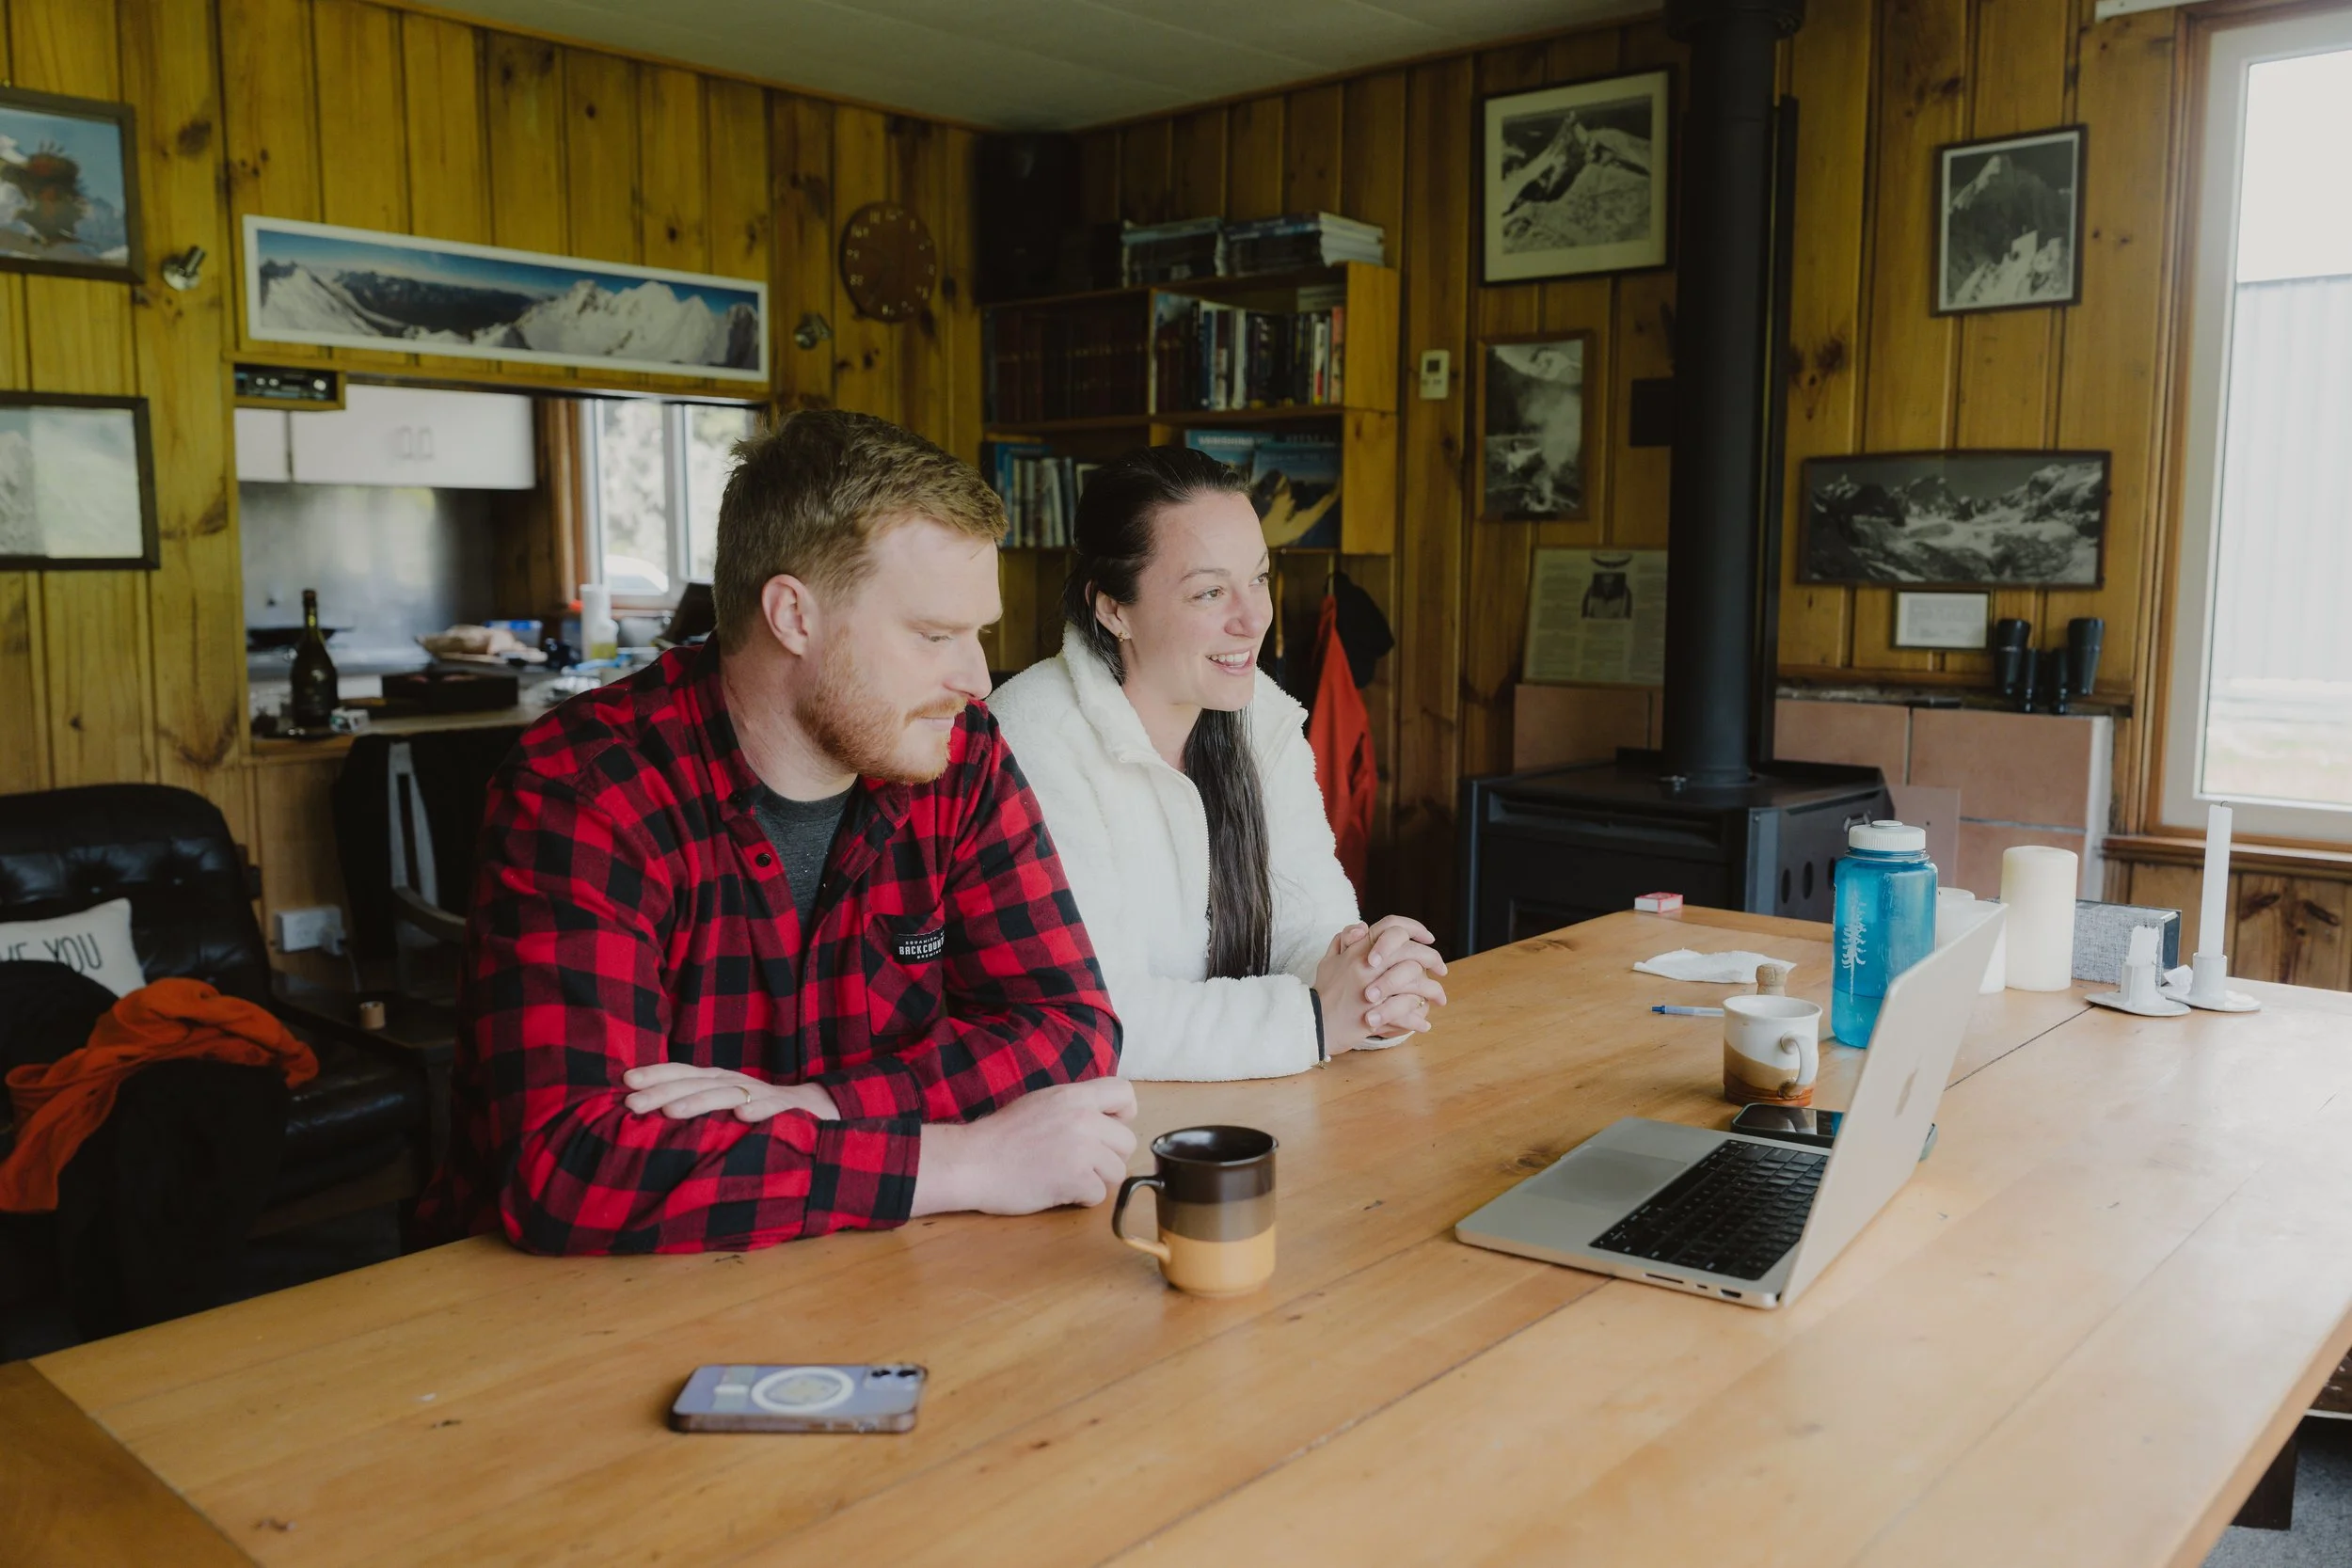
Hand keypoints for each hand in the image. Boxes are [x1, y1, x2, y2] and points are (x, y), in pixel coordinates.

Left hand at [620, 1063, 839, 1122]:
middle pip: (695, 1084)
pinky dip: (758, 1111)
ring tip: (671, 1112)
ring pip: (727, 1095)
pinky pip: (772, 1110)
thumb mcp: (722, 1104)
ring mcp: (761, 1095)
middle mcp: (734, 1083)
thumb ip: (693, 1105)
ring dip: (699, 1102)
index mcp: (717, 1081)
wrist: (815, 1108)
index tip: (625, 1082)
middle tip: (631, 1103)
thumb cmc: (757, 1110)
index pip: (682, 1073)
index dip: (655, 1075)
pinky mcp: (787, 1111)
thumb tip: (646, 1112)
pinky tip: (741, 1117)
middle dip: (662, 1092)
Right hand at [910, 1077, 1138, 1216]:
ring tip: (1067, 1176)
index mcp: (1074, 1096)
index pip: (1125, 1093)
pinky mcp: (1075, 1180)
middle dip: (1109, 1156)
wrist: (972, 1161)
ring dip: (1097, 1179)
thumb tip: (1102, 1119)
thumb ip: (1074, 1107)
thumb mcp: (1041, 1103)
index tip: (1107, 1128)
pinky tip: (1059, 1190)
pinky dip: (1081, 1198)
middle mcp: (1083, 1119)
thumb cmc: (1000, 1135)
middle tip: (1082, 1162)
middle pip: (1127, 1141)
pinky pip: (1099, 1195)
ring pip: (1117, 1171)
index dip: (1123, 1114)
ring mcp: (1082, 1150)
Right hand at [1313, 915, 1449, 1052]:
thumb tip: (1361, 927)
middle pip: (1411, 951)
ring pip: (1415, 981)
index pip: (1391, 927)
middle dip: (1432, 958)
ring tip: (1439, 999)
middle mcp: (1367, 965)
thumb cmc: (1322, 993)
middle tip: (1441, 969)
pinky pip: (1406, 1012)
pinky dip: (1418, 1020)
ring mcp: (1372, 989)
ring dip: (1432, 991)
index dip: (1414, 928)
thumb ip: (1343, 942)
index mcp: (1358, 950)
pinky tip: (1424, 1025)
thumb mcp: (1328, 961)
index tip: (1428, 938)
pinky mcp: (1375, 1012)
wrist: (1313, 1023)